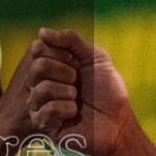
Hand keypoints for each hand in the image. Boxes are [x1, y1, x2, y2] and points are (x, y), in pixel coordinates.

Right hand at [25, 27, 132, 155]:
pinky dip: (68, 109)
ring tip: (77, 100)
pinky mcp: (43, 124)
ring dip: (68, 92)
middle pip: (37, 67)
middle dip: (66, 73)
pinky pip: (48, 109)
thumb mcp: (94, 56)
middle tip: (78, 83)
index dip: (62, 54)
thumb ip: (70, 40)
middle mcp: (40, 82)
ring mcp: (39, 104)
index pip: (38, 48)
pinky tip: (74, 114)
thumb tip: (41, 31)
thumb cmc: (107, 90)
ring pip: (42, 89)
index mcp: (50, 65)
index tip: (78, 64)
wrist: (117, 120)